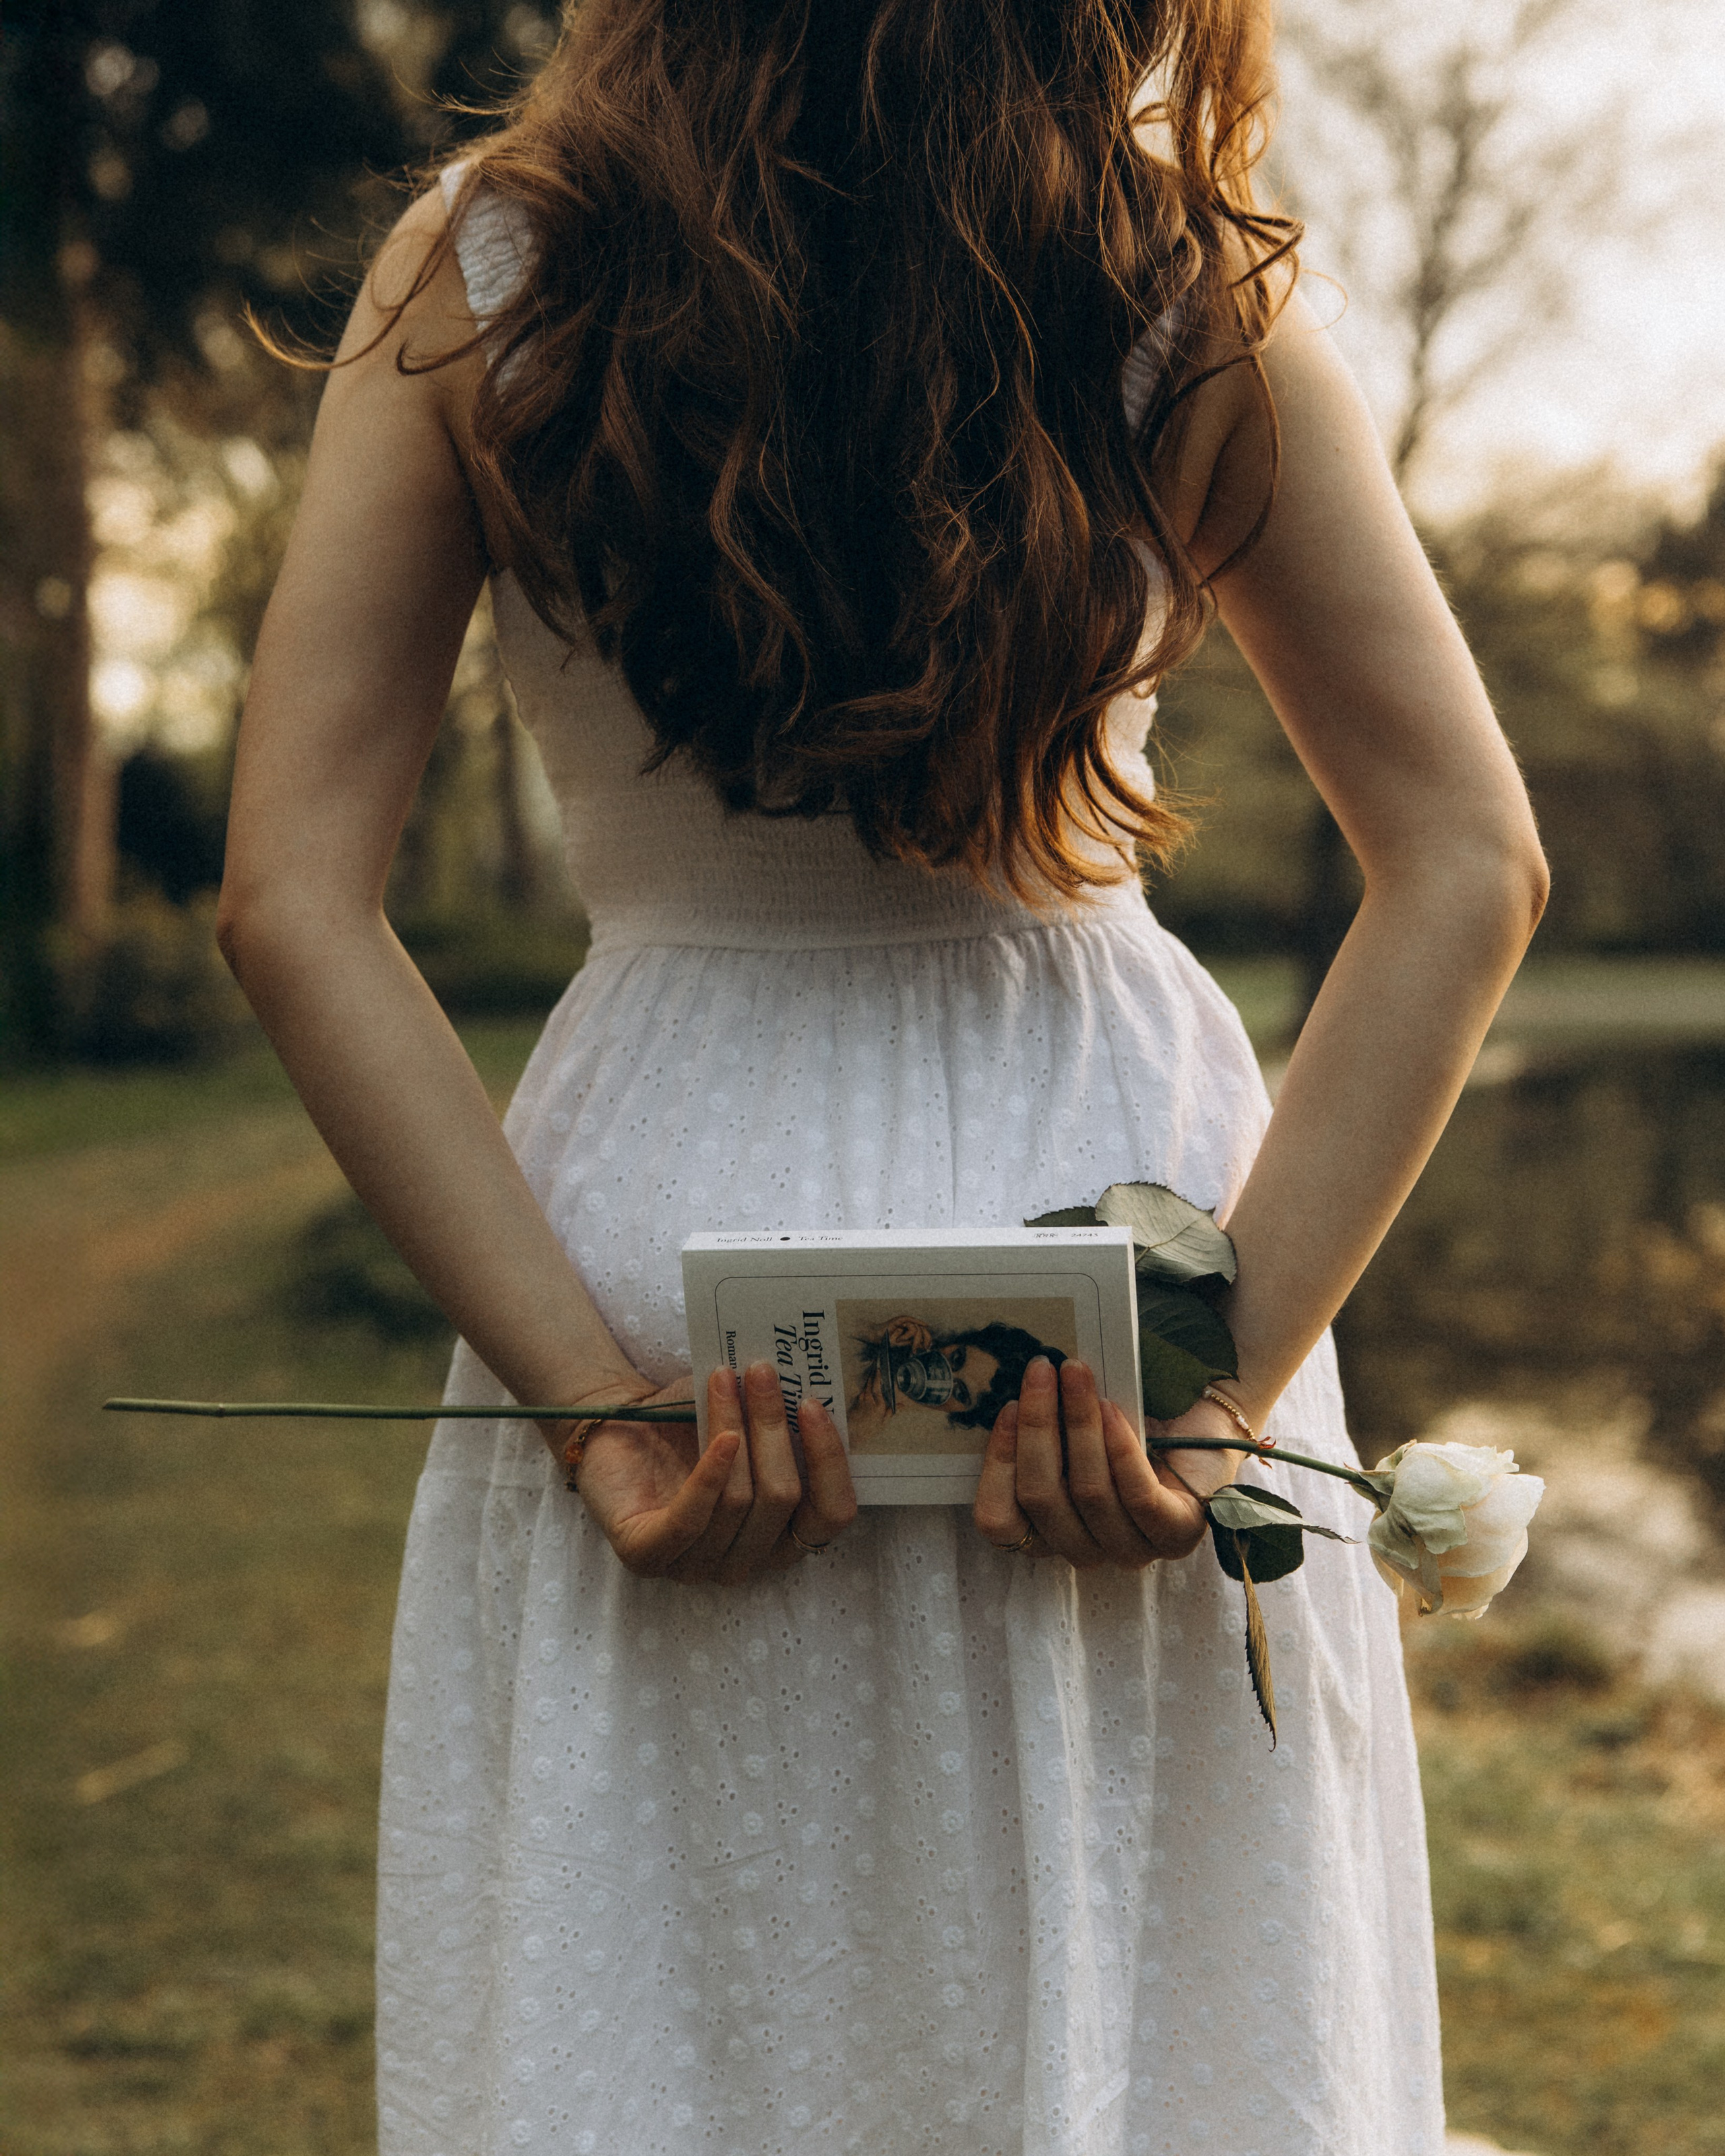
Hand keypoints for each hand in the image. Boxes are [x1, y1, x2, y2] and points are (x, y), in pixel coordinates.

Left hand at [570, 1364, 858, 1582]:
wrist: (615, 1422)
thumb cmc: (687, 1423)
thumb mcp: (745, 1420)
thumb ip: (782, 1419)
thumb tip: (817, 1384)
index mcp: (778, 1535)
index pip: (830, 1516)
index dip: (829, 1462)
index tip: (812, 1404)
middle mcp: (742, 1561)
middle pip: (781, 1500)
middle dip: (773, 1430)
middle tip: (761, 1372)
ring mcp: (694, 1567)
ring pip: (738, 1501)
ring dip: (735, 1428)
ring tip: (725, 1379)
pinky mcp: (647, 1556)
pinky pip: (691, 1521)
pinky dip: (710, 1476)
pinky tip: (722, 1438)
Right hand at [972, 1357, 1245, 1569]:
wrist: (1203, 1416)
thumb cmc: (1128, 1419)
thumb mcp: (1072, 1428)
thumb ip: (1040, 1427)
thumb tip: (1009, 1394)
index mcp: (1050, 1530)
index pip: (1000, 1522)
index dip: (998, 1466)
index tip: (1007, 1407)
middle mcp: (1086, 1549)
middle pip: (1042, 1500)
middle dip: (1037, 1427)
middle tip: (1041, 1370)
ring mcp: (1133, 1549)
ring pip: (1088, 1493)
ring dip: (1079, 1424)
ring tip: (1078, 1374)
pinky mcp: (1176, 1534)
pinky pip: (1138, 1497)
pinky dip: (1121, 1449)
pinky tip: (1114, 1409)